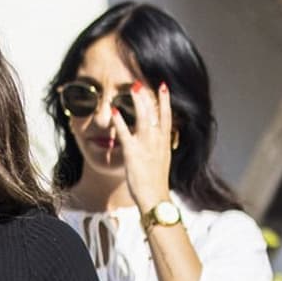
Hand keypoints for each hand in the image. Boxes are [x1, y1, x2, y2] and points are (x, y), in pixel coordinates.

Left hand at [121, 80, 177, 213]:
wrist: (155, 198)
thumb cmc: (156, 183)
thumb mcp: (162, 161)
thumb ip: (159, 148)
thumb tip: (156, 140)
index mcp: (165, 143)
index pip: (167, 117)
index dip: (165, 101)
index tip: (163, 87)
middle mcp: (157, 141)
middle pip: (154, 113)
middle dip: (149, 97)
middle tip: (142, 82)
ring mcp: (146, 146)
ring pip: (143, 118)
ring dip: (138, 102)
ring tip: (133, 88)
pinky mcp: (132, 153)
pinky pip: (125, 133)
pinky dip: (120, 121)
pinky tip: (114, 111)